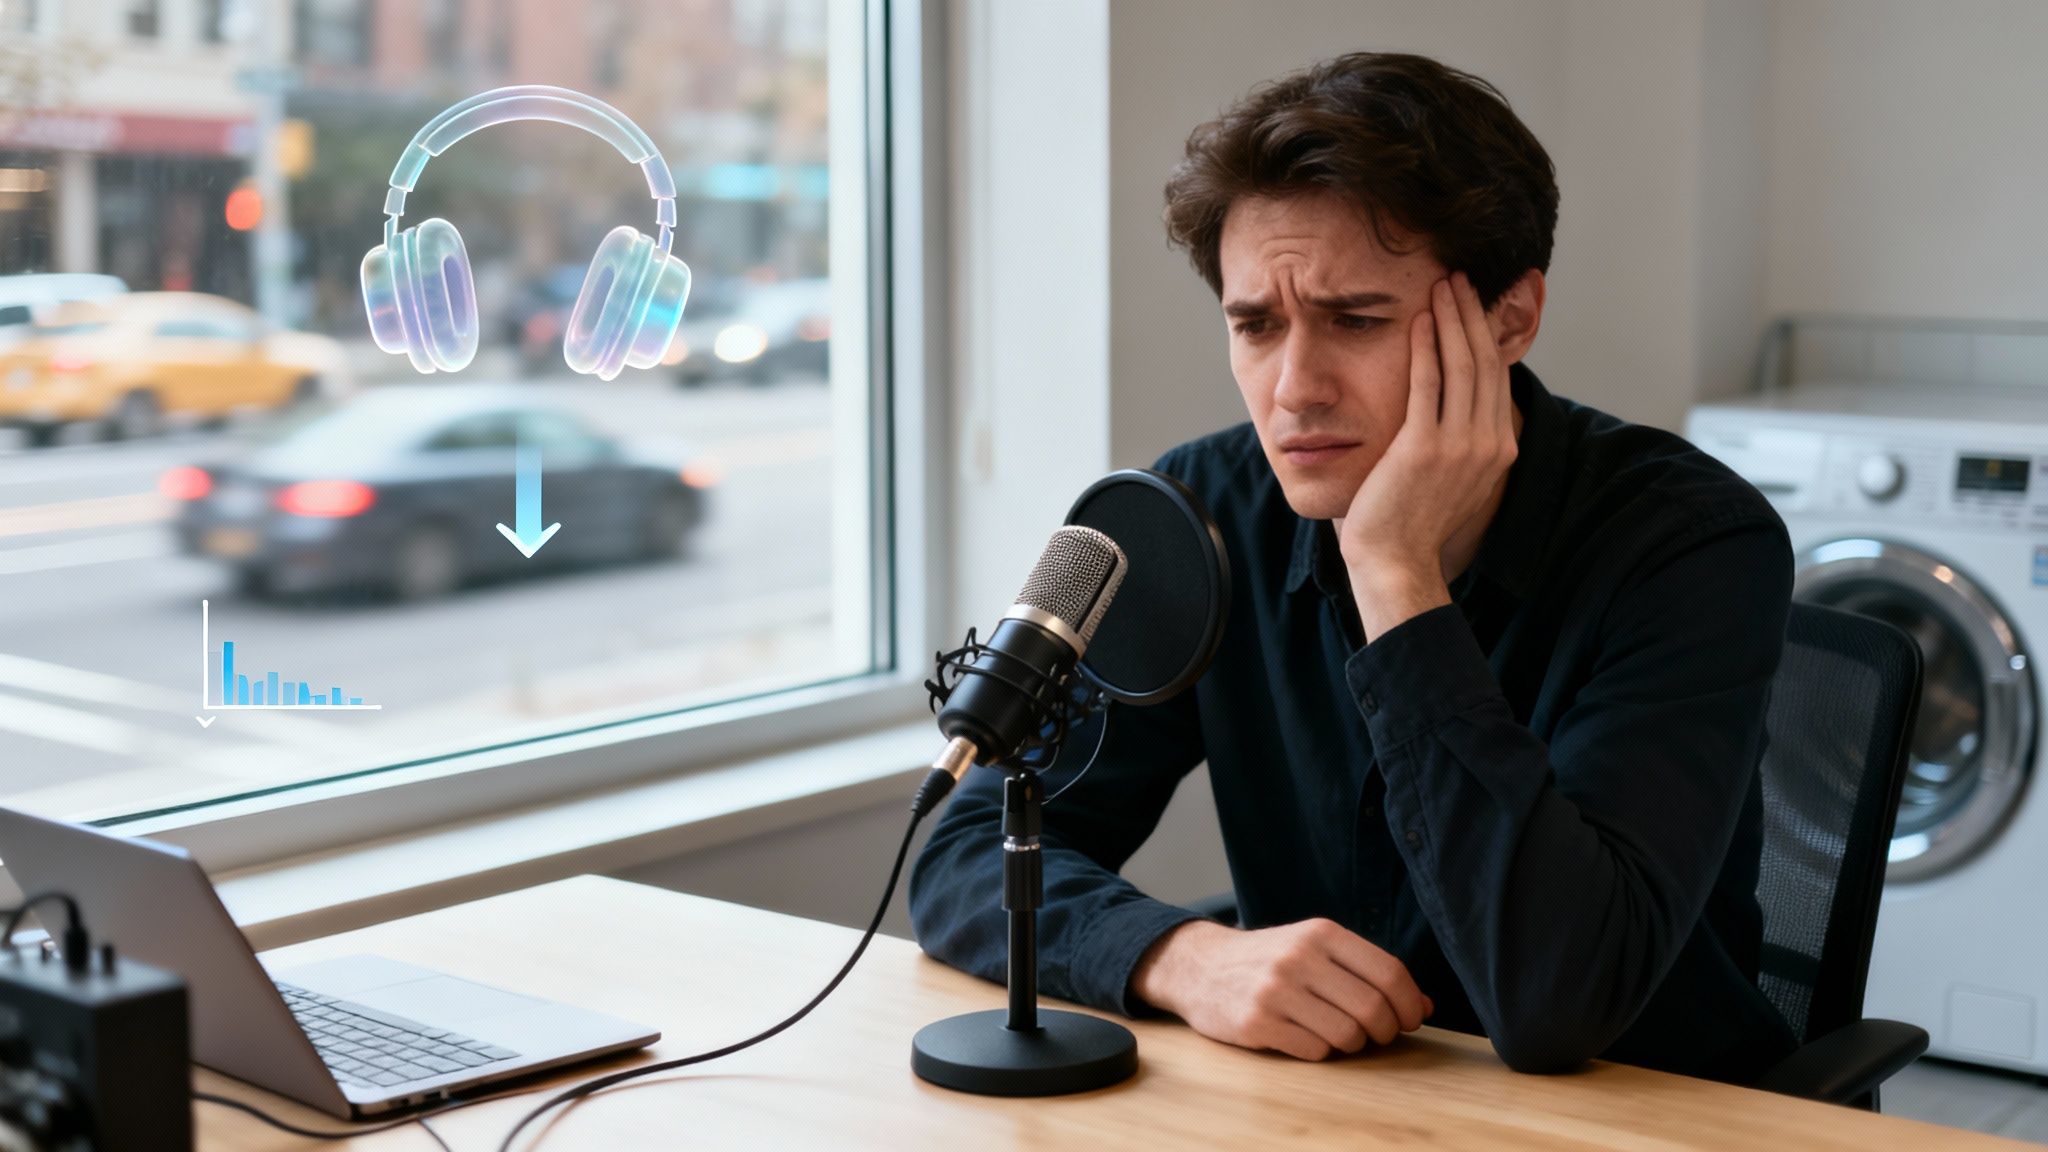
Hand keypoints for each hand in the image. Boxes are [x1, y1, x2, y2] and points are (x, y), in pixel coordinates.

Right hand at [1130, 918, 1434, 1060]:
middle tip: (1378, 1035)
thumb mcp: (1316, 950)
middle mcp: (1299, 957)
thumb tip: (1426, 1007)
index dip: (1410, 1003)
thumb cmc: (1270, 961)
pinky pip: (1314, 1050)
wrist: (1201, 966)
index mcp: (1320, 933)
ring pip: (1346, 1034)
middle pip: (1372, 1008)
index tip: (1411, 1019)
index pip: (1388, 972)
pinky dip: (1320, 1051)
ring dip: (1353, 1044)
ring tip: (1340, 1035)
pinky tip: (1307, 1037)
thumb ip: (1368, 972)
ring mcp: (1275, 990)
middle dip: (1385, 1031)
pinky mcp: (1256, 1023)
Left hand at [1336, 271, 1517, 639]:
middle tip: (1459, 278)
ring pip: (1462, 366)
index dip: (1486, 335)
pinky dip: (1426, 348)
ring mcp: (1459, 446)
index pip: (1497, 377)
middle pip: (1485, 363)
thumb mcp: (1453, 476)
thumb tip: (1459, 408)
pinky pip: (1427, 385)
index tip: (1472, 303)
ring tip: (1441, 286)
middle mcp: (1488, 444)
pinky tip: (1419, 320)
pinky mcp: (1424, 448)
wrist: (1395, 560)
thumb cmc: (1413, 520)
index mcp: (1500, 449)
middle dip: (1472, 315)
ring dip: (1452, 320)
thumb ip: (1462, 439)